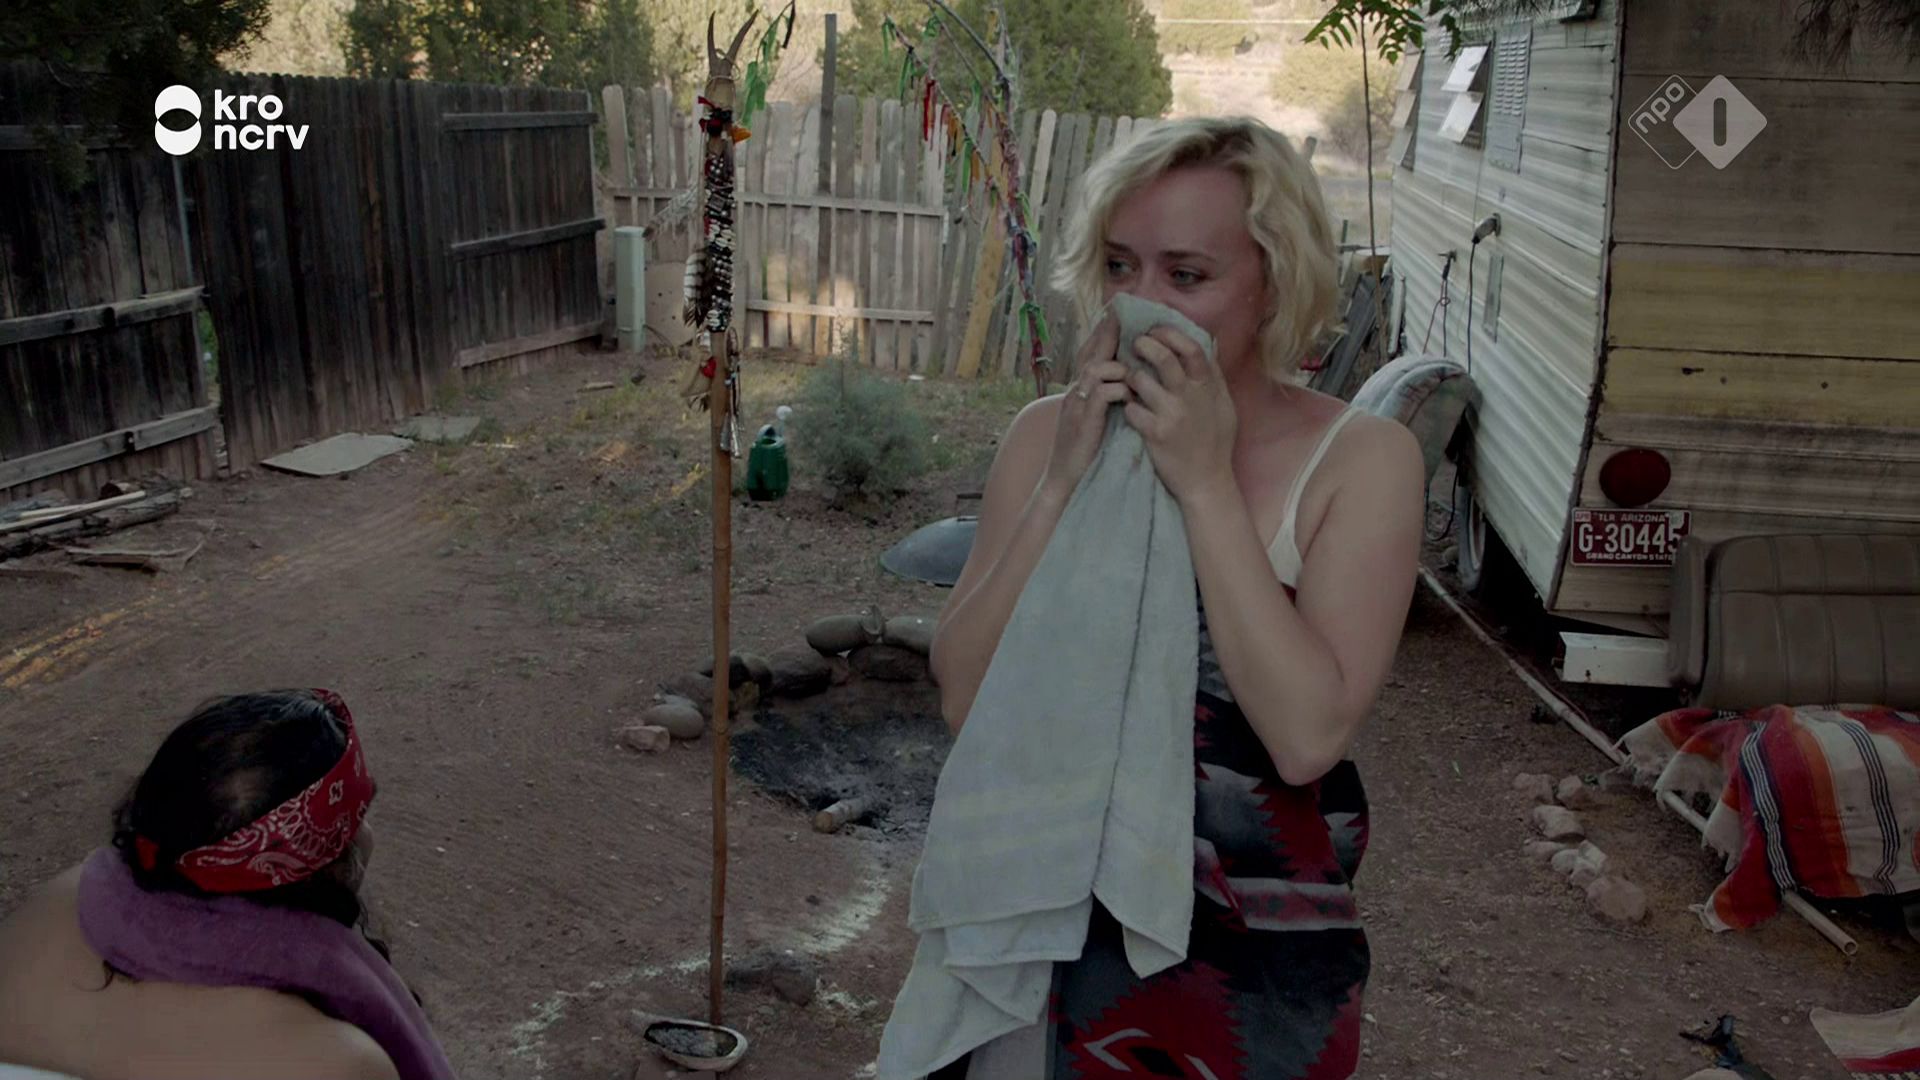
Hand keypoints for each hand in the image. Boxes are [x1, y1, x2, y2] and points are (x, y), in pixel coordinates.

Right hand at [1039, 314, 1127, 500]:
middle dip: (1107, 333)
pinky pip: (1102, 394)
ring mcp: (1077, 405)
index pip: (1087, 353)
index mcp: (1077, 390)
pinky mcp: (1085, 421)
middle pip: (1089, 352)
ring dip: (1117, 363)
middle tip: (1123, 314)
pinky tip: (1130, 390)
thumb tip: (1124, 380)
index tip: (1116, 314)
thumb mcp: (1093, 418)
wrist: (1064, 479)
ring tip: (1135, 359)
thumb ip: (1103, 397)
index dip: (1100, 333)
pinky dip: (1118, 388)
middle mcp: (1074, 392)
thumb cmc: (1083, 451)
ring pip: (1095, 368)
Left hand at [1124, 327, 1237, 504]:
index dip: (1170, 333)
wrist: (1206, 480)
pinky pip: (1131, 409)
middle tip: (1134, 344)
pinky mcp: (1155, 434)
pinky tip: (1129, 408)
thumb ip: (1214, 376)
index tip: (1155, 330)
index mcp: (1208, 386)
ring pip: (1140, 380)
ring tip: (1128, 379)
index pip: (1191, 348)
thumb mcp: (1224, 405)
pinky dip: (1127, 406)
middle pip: (1163, 357)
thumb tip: (1208, 345)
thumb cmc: (1216, 441)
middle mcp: (1190, 397)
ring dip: (1130, 375)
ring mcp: (1172, 415)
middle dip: (1143, 344)